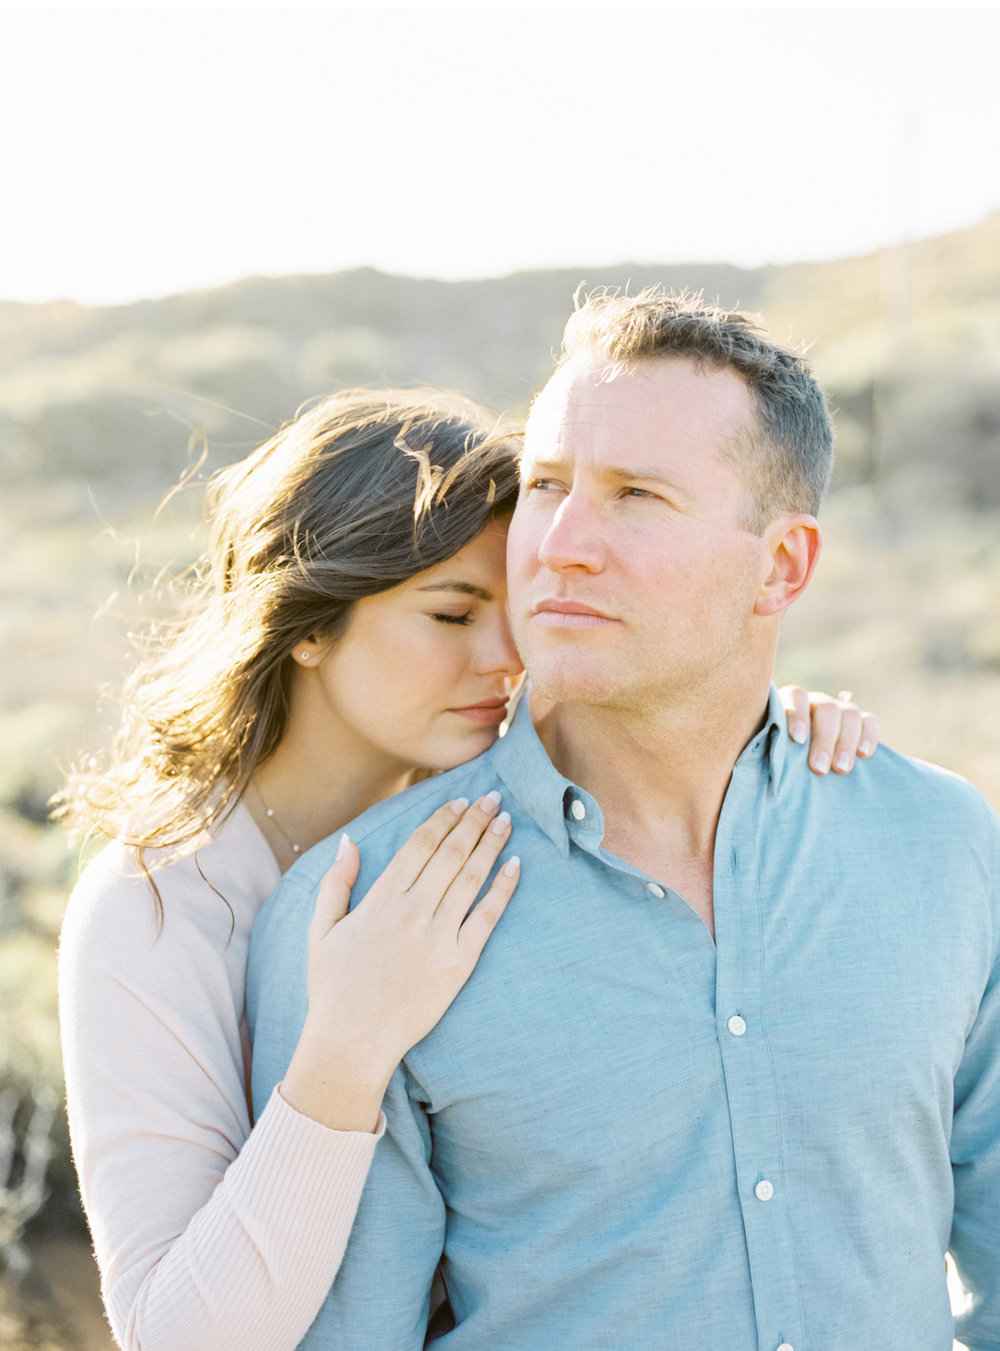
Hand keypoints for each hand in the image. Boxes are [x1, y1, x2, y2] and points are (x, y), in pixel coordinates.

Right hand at [281, 792, 518, 1131]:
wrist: (352, 1042)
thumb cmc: (333, 988)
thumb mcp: (321, 930)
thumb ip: (336, 883)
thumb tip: (349, 842)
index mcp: (380, 900)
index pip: (419, 845)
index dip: (442, 819)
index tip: (459, 800)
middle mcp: (411, 912)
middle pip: (450, 854)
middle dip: (474, 821)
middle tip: (493, 797)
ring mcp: (437, 937)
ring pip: (470, 878)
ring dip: (491, 845)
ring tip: (506, 821)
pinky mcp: (458, 964)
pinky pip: (486, 918)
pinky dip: (502, 889)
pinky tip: (515, 866)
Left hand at [779, 686, 880, 775]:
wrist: (804, 766)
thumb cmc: (780, 759)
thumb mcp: (772, 750)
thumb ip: (772, 748)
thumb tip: (767, 762)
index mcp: (791, 703)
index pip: (796, 696)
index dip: (797, 715)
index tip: (797, 740)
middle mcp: (817, 703)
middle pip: (826, 709)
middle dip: (824, 739)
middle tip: (819, 768)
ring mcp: (841, 711)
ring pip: (850, 714)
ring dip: (846, 742)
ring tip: (840, 769)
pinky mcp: (861, 723)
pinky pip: (871, 722)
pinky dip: (869, 736)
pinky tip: (863, 754)